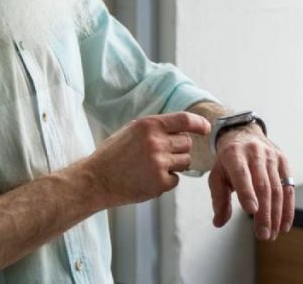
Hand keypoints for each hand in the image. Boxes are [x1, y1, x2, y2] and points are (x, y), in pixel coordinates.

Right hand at [85, 112, 210, 206]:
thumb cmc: (112, 154)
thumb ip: (154, 127)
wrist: (95, 180)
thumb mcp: (131, 131)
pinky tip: (148, 178)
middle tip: (162, 154)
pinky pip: (176, 179)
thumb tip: (181, 127)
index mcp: (149, 125)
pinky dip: (166, 180)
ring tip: (152, 166)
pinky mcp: (160, 182)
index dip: (199, 123)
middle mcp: (156, 142)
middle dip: (179, 149)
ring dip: (175, 164)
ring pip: (185, 162)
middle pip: (187, 143)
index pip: (184, 120)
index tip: (206, 129)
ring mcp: (159, 163)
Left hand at [208, 124, 293, 240]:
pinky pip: (288, 188)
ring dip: (276, 215)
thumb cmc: (228, 160)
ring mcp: (271, 156)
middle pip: (263, 186)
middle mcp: (254, 153)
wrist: (243, 134)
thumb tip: (219, 222)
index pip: (242, 174)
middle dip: (264, 213)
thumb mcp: (217, 174)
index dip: (247, 192)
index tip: (251, 211)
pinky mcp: (283, 161)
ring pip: (277, 189)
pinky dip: (288, 209)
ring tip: (272, 234)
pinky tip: (284, 225)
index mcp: (234, 154)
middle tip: (263, 235)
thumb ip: (218, 199)